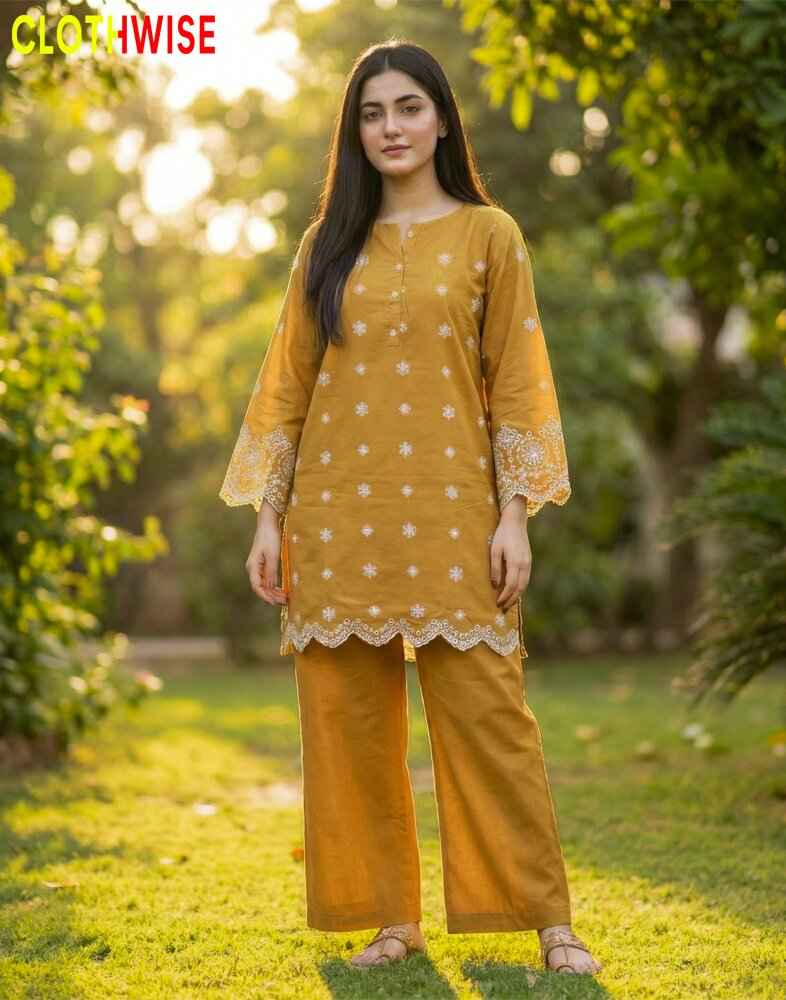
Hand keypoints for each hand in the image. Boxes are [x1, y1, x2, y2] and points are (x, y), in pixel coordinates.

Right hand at [246, 502, 287, 604]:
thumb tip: (271, 587)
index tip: (275, 603)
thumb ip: (271, 571)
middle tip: (285, 601)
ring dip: (274, 592)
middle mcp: (253, 569)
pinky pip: (268, 578)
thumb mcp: (273, 555)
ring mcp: (258, 567)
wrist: (268, 523)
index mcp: (252, 567)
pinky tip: (282, 589)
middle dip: (272, 595)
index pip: (257, 587)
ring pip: (265, 584)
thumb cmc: (270, 537)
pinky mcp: (264, 564)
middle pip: (261, 587)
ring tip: (286, 597)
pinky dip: (275, 585)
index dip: (265, 596)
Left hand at [490, 496, 530, 611]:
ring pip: (525, 584)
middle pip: (520, 588)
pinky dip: (521, 587)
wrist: (516, 522)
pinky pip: (526, 578)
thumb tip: (495, 585)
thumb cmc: (502, 535)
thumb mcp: (494, 550)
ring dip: (517, 595)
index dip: (505, 596)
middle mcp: (524, 564)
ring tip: (509, 603)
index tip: (497, 603)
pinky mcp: (529, 560)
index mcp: (515, 562)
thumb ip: (495, 568)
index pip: (511, 585)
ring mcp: (528, 563)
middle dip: (511, 599)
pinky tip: (515, 591)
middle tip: (503, 607)